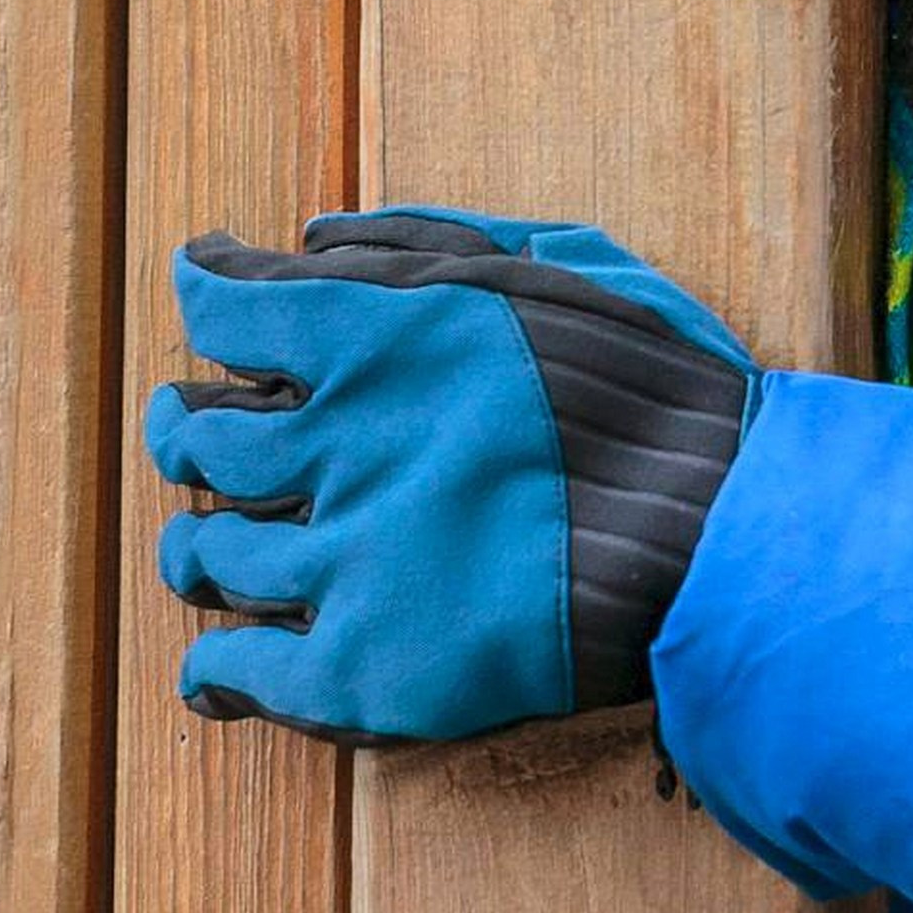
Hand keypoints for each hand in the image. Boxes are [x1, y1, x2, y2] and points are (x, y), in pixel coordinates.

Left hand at [147, 210, 759, 744]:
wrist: (730, 539)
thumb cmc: (659, 390)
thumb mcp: (558, 266)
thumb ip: (425, 241)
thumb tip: (308, 238)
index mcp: (382, 337)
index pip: (225, 306)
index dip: (204, 294)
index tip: (206, 290)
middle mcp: (340, 445)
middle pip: (196, 437)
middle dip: (182, 427)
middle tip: (188, 426)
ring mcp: (345, 564)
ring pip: (206, 554)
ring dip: (196, 545)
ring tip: (207, 546)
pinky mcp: (364, 673)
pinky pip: (235, 673)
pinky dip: (215, 671)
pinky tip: (222, 669)